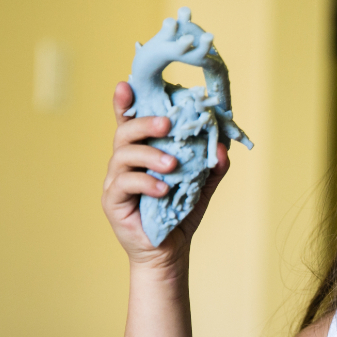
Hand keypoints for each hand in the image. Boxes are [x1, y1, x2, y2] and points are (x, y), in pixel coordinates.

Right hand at [102, 82, 229, 269]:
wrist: (169, 252)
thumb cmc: (179, 214)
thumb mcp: (202, 187)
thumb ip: (212, 166)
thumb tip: (224, 147)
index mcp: (142, 152)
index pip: (130, 122)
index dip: (126, 102)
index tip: (127, 84)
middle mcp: (124, 162)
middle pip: (124, 133)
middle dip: (145, 124)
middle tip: (167, 125)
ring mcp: (115, 181)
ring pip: (122, 155)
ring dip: (149, 155)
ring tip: (172, 165)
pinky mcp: (113, 201)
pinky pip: (124, 184)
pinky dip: (145, 183)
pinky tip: (163, 189)